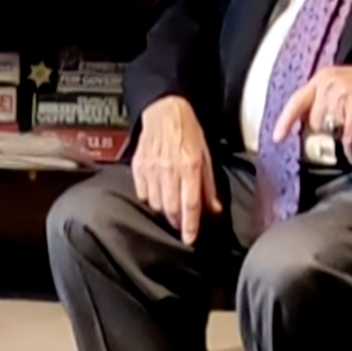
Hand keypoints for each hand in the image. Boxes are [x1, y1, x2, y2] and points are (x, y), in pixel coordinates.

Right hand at [131, 96, 220, 244]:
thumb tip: (214, 209)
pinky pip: (142, 193)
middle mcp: (169, 170)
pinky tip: (157, 193)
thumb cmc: (188, 131)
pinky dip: (150, 198)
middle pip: (171, 209)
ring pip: (155, 204)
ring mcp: (151, 169)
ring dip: (164, 210)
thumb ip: (209, 185)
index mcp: (190, 167)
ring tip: (171, 206)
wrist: (164, 111)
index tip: (189, 239)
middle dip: (177, 222)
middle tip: (182, 225)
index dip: (190, 226)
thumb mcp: (206, 156)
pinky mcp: (138, 167)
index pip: (190, 204)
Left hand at [273, 63, 351, 162]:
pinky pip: (347, 137)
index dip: (285, 121)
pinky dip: (351, 148)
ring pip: (330, 131)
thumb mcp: (342, 81)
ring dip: (339, 139)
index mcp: (323, 78)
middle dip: (323, 132)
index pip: (297, 101)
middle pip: (313, 122)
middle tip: (337, 132)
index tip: (278, 137)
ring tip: (350, 136)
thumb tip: (305, 121)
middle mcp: (330, 85)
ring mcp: (344, 97)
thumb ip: (322, 98)